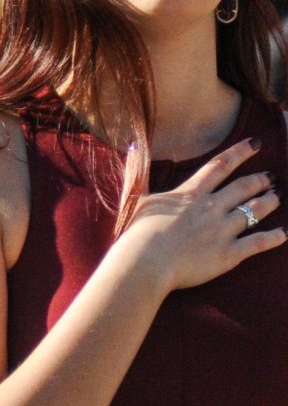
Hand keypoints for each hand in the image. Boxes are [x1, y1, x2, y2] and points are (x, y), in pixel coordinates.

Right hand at [117, 138, 283, 293]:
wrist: (145, 262)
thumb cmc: (138, 232)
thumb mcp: (136, 197)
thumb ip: (138, 171)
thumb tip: (132, 144)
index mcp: (191, 194)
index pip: (220, 166)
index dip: (240, 152)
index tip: (256, 143)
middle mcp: (212, 207)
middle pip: (244, 187)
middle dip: (261, 180)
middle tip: (270, 177)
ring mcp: (223, 230)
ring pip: (256, 210)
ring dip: (270, 202)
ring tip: (277, 197)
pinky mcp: (229, 254)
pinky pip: (259, 242)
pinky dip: (274, 237)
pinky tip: (283, 233)